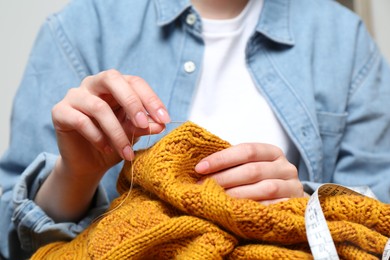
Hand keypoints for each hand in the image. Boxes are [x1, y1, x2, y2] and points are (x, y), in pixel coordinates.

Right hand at [36, 70, 169, 220]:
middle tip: (143, 124)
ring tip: (126, 151)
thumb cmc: (114, 141)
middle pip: (112, 79)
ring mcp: (75, 95)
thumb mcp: (133, 133)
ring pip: (98, 107)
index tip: (164, 119)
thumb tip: (160, 125)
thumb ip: (144, 126)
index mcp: (115, 84)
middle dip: (132, 102)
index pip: (134, 82)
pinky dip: (97, 137)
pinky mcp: (60, 111)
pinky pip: (81, 120)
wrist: (89, 162)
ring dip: (116, 132)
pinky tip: (107, 149)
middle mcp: (94, 84)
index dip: (151, 99)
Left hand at [195, 143, 302, 203]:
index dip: (222, 158)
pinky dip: (252, 209)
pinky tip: (235, 212)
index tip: (200, 168)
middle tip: (202, 187)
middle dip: (224, 178)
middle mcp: (285, 167)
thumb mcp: (251, 167)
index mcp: (272, 152)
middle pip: (252, 170)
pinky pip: (272, 207)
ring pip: (263, 189)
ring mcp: (292, 186)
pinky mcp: (294, 205)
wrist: (290, 201)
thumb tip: (201, 167)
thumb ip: (233, 164)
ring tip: (216, 199)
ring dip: (236, 195)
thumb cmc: (262, 182)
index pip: (246, 150)